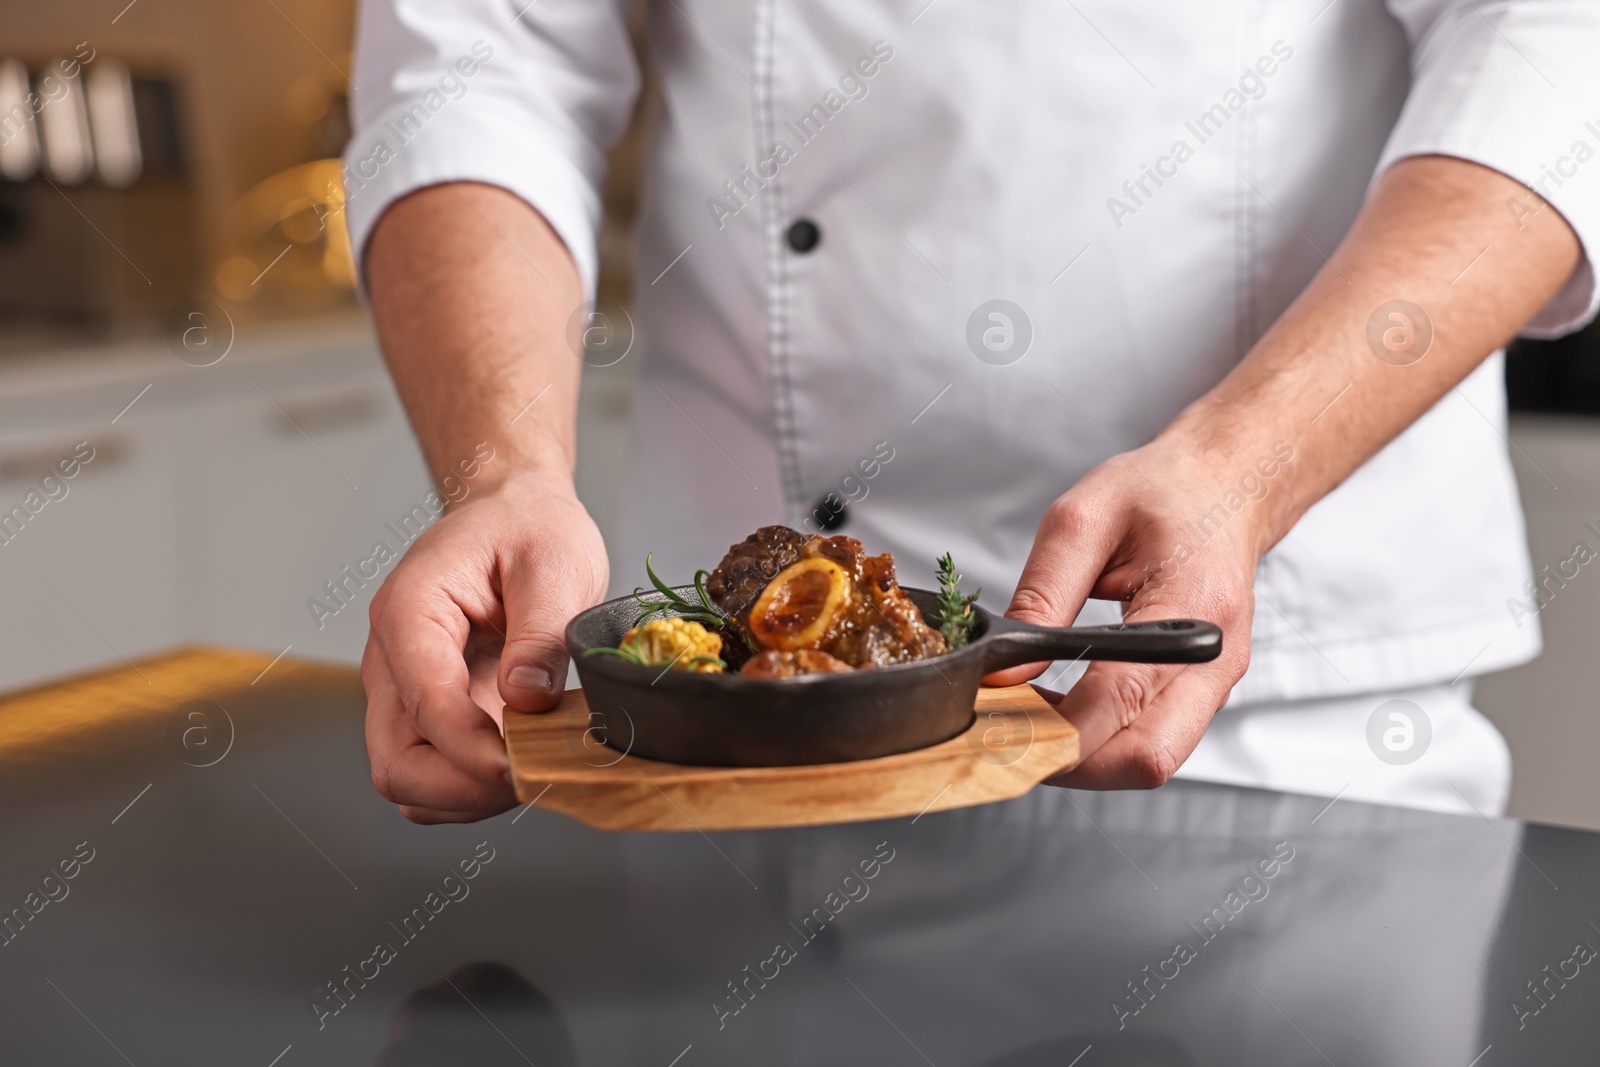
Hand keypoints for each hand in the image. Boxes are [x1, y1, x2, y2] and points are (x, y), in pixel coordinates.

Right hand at [362, 471, 607, 822]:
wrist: (514, 514)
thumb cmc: (529, 529)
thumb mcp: (555, 562)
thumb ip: (541, 632)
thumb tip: (527, 700)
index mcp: (410, 612)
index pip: (423, 703)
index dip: (471, 749)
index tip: (523, 766)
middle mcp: (392, 660)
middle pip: (395, 763)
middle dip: (463, 788)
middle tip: (532, 777)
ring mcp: (404, 692)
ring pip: (409, 781)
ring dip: (468, 796)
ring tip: (533, 767)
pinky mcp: (426, 713)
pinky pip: (432, 774)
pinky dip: (471, 788)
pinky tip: (520, 761)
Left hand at [986, 439, 1261, 788]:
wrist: (1223, 488)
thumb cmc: (1162, 493)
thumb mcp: (1082, 520)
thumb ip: (1042, 594)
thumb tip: (1006, 668)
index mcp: (1193, 607)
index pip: (1118, 701)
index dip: (1051, 725)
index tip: (997, 718)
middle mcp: (1216, 659)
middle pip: (1146, 758)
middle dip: (1069, 763)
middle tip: (1009, 735)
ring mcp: (1216, 683)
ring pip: (1151, 760)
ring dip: (1085, 758)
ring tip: (1031, 720)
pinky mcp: (1205, 692)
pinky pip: (1156, 740)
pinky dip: (1104, 742)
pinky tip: (1064, 714)